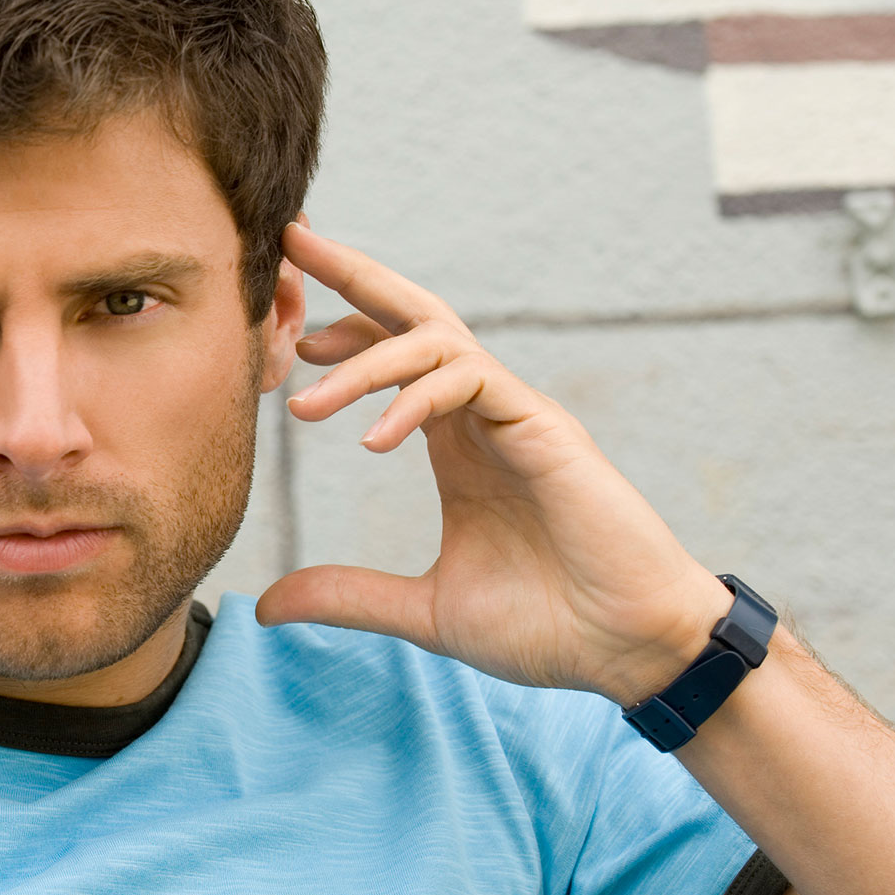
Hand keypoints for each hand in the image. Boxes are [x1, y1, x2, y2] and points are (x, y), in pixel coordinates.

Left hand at [255, 221, 727, 705]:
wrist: (629, 651)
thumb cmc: (546, 625)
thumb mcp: (425, 611)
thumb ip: (348, 596)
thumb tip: (265, 605)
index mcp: (457, 440)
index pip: (395, 354)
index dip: (342, 334)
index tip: (288, 345)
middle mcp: (483, 413)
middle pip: (414, 314)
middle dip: (351, 273)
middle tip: (290, 244)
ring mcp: (516, 413)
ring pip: (434, 340)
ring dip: (364, 360)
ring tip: (306, 406)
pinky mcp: (545, 428)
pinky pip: (472, 380)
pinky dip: (416, 398)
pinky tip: (376, 439)